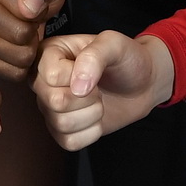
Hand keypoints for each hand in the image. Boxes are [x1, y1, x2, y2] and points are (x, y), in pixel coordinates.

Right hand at [0, 0, 66, 81]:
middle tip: (29, 21)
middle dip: (33, 31)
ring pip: (13, 56)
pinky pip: (4, 72)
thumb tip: (30, 8)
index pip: (25, 11)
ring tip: (22, 31)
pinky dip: (16, 64)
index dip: (39, 11)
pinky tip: (14, 46)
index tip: (34, 3)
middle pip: (18, 35)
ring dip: (26, 48)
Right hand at [33, 31, 172, 150]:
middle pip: (55, 101)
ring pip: (62, 124)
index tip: (93, 69)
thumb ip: (94, 56)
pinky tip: (97, 117)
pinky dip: (91, 132)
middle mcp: (43, 81)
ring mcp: (50, 107)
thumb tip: (77, 88)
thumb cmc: (126, 59)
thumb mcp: (114, 44)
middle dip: (88, 98)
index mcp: (49, 53)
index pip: (52, 75)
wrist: (142, 83)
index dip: (78, 76)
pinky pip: (70, 142)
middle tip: (98, 88)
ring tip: (99, 100)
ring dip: (92, 114)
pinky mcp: (61, 130)